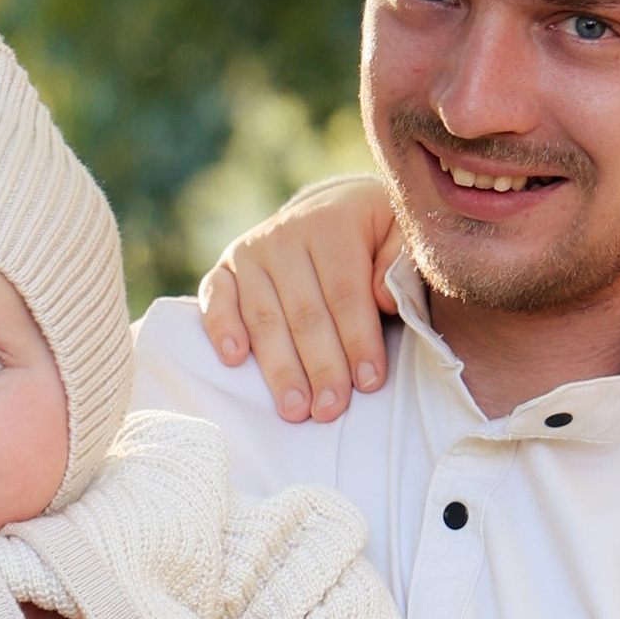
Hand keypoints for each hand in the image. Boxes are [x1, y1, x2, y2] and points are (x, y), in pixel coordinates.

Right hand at [200, 176, 401, 425]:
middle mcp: (286, 234)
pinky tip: (233, 359)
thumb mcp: (403, 233)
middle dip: (320, 367)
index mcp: (334, 224)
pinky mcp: (226, 268)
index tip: (369, 383)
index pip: (346, 294)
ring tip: (294, 409)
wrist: (337, 208)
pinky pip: (216, 297)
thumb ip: (401, 259)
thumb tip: (382, 297)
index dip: (358, 341)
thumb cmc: (379, 235)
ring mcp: (251, 251)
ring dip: (278, 367)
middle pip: (304, 313)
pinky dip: (220, 327)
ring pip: (264, 316)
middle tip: (330, 410)